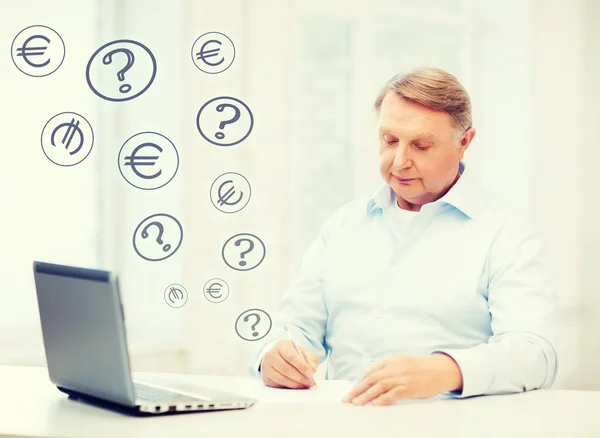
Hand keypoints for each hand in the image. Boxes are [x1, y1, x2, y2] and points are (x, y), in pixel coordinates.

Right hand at [260, 339, 318, 388]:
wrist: (278, 355)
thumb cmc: (291, 354)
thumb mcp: (303, 352)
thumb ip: (310, 359)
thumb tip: (313, 369)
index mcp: (281, 345)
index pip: (291, 356)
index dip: (302, 366)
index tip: (311, 373)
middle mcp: (271, 355)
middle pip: (286, 369)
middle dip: (300, 378)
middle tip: (310, 382)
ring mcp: (266, 366)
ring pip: (281, 378)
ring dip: (295, 384)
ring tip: (305, 385)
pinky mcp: (265, 377)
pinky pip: (277, 385)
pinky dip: (288, 387)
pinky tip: (296, 386)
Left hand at [342, 353, 462, 405]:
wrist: (439, 370)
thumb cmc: (420, 369)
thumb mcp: (401, 364)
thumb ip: (387, 370)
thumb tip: (372, 381)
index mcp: (390, 361)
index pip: (370, 372)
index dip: (359, 382)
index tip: (352, 390)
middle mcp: (393, 368)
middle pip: (371, 379)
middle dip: (357, 390)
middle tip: (347, 399)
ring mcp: (401, 377)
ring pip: (379, 387)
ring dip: (365, 396)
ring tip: (356, 403)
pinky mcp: (408, 387)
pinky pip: (392, 394)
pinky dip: (382, 399)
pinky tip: (374, 404)